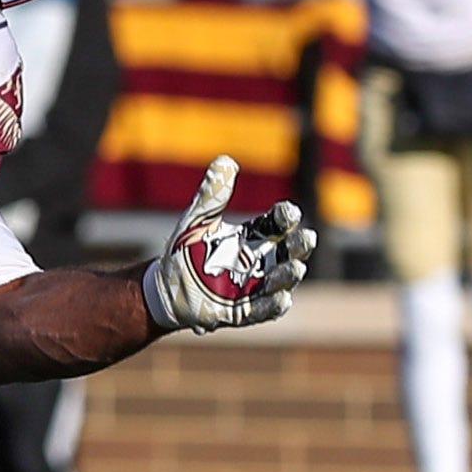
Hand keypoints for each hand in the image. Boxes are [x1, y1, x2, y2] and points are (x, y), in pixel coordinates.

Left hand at [143, 156, 313, 332]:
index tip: (289, 213)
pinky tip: (281, 298)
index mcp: (253, 237)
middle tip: (306, 237)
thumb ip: (213, 194)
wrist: (164, 286)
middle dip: (299, 246)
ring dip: (289, 275)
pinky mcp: (240, 311)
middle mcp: (260, 262)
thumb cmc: (185, 250)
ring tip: (295, 267)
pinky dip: (273, 305)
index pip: (278, 225)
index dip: (286, 218)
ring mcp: (253, 287)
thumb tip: (226, 160)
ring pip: (280, 281)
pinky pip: (262, 310)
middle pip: (289, 253)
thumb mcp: (197, 220)